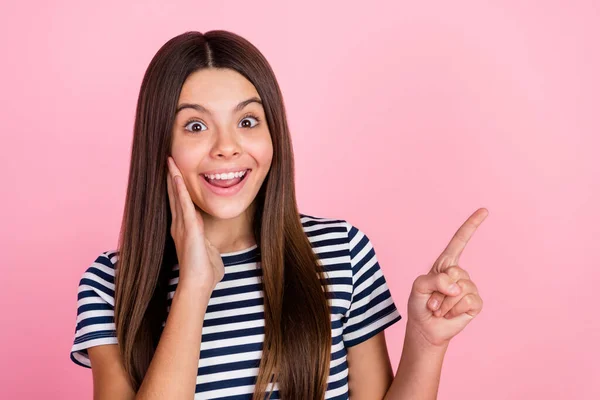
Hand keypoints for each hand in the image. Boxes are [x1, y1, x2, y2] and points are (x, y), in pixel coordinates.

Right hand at [166, 156, 223, 290]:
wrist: (198, 285)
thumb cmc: (205, 273)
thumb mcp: (208, 254)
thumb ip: (208, 247)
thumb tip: (212, 250)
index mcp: (185, 230)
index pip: (180, 204)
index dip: (177, 189)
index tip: (175, 173)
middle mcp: (180, 226)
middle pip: (174, 196)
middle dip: (171, 178)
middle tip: (168, 160)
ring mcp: (182, 226)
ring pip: (176, 196)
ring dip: (173, 178)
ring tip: (169, 161)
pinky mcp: (189, 228)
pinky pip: (183, 204)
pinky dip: (179, 189)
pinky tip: (176, 176)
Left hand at [407, 208, 487, 346]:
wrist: (425, 327)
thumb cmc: (420, 304)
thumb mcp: (419, 286)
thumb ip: (435, 280)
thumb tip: (457, 286)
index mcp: (445, 264)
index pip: (460, 241)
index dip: (472, 225)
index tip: (485, 210)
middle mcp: (459, 273)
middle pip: (455, 271)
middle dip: (439, 289)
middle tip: (433, 299)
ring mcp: (469, 287)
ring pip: (460, 289)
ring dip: (444, 302)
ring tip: (439, 308)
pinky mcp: (475, 303)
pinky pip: (468, 301)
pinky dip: (454, 309)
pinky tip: (449, 314)